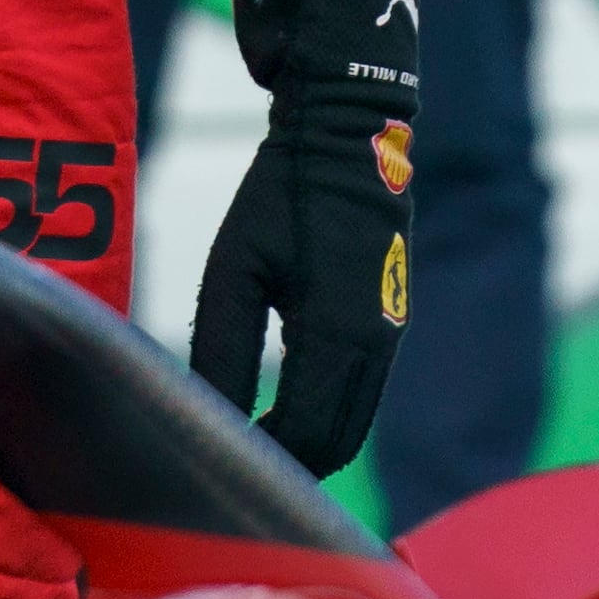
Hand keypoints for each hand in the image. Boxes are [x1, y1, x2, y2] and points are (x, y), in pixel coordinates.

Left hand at [190, 0, 427, 476]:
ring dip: (306, 443)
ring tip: (247, 439)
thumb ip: (224, 350)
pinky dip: (325, 414)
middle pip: (334, 446)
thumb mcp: (235, 270)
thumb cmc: (280, 195)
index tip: (213, 460)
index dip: (261, 461)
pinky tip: (279, 404)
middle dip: (285, 464)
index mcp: (338, 335)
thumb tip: (207, 420)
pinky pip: (360, 395)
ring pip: (352, 425)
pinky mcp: (389, 323)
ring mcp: (390, 336)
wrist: (348, 135)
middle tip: (224, 462)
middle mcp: (377, 346)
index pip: (306, 439)